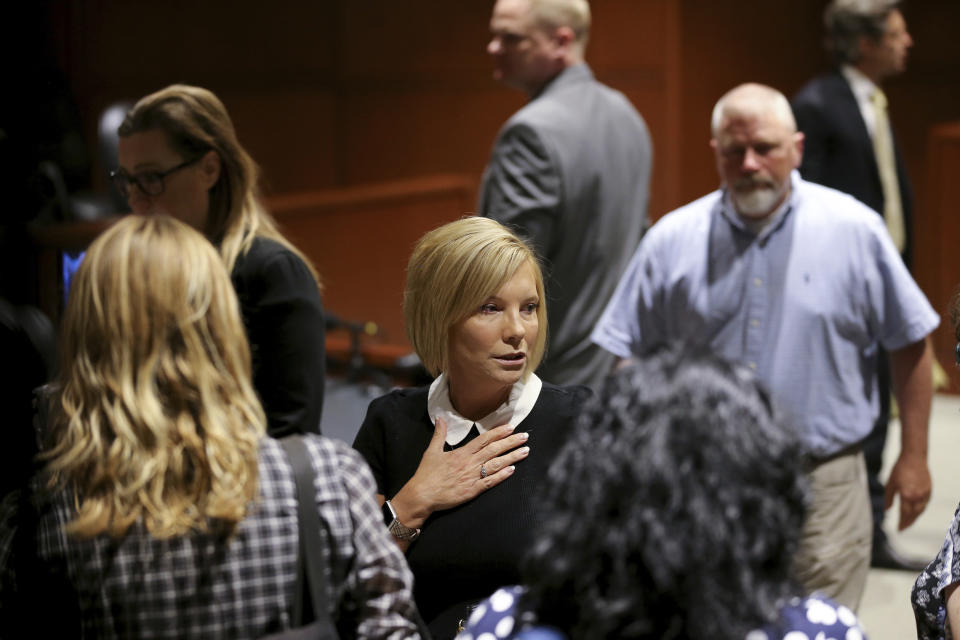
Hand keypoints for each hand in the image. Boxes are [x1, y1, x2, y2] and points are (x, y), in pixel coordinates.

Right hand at [390, 417, 529, 526]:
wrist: (422, 495)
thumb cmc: (426, 474)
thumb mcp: (431, 451)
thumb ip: (439, 434)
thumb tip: (440, 418)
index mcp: (461, 453)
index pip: (483, 440)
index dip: (498, 433)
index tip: (510, 427)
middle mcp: (469, 463)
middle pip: (494, 450)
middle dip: (511, 442)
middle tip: (525, 436)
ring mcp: (472, 477)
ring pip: (496, 465)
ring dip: (511, 457)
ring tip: (525, 451)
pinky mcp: (472, 491)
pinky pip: (490, 482)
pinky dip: (502, 476)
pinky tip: (512, 471)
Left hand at [884, 452, 931, 530]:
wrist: (914, 458)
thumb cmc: (899, 469)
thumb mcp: (890, 483)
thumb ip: (888, 498)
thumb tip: (887, 510)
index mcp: (906, 495)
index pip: (904, 514)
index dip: (902, 523)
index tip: (898, 529)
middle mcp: (917, 496)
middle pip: (914, 514)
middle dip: (908, 522)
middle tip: (903, 528)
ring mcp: (925, 494)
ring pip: (920, 510)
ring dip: (915, 518)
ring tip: (908, 522)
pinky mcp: (929, 490)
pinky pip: (925, 504)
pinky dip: (920, 510)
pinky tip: (915, 512)